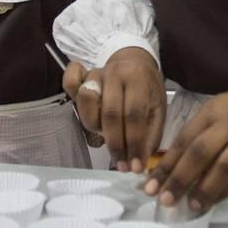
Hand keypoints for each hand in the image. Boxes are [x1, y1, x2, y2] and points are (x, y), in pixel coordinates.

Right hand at [61, 47, 164, 171]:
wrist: (136, 62)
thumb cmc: (148, 89)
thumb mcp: (158, 109)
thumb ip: (150, 135)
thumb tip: (139, 163)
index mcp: (138, 79)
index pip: (134, 115)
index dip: (133, 143)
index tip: (135, 166)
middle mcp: (115, 73)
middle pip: (110, 113)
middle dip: (116, 144)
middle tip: (122, 164)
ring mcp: (96, 73)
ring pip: (87, 103)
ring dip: (96, 127)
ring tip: (108, 139)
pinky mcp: (82, 75)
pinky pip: (70, 83)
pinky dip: (72, 93)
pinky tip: (86, 109)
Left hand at [145, 84, 227, 210]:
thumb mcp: (219, 112)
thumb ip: (199, 135)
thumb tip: (171, 167)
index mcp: (211, 112)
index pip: (183, 140)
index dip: (166, 164)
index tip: (150, 183)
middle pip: (199, 153)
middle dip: (179, 178)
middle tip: (164, 199)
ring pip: (222, 166)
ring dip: (204, 189)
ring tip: (190, 205)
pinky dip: (225, 191)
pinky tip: (211, 201)